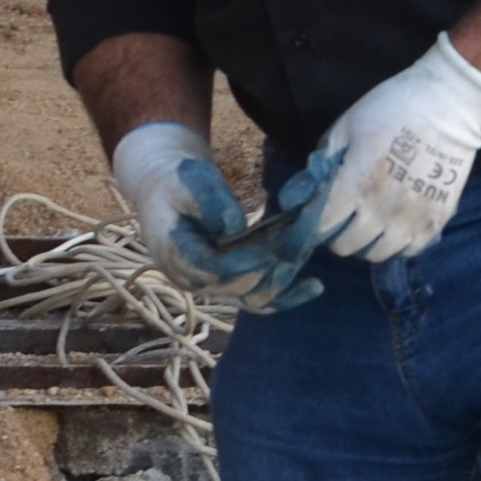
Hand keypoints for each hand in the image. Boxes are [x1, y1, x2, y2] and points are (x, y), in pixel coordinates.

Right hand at [184, 152, 334, 313]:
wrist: (165, 193)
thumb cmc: (176, 182)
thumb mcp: (188, 180)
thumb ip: (209, 201)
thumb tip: (233, 226)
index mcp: (175, 254)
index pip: (216, 267)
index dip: (248, 257)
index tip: (276, 240)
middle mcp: (193, 280)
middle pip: (239, 285)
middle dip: (272, 265)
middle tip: (301, 241)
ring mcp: (211, 288)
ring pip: (252, 297)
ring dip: (284, 278)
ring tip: (307, 252)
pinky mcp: (227, 287)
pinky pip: (258, 301)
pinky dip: (288, 296)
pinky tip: (315, 287)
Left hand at [310, 35, 480, 262]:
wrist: (448, 103)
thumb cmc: (392, 107)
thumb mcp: (348, 124)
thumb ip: (326, 158)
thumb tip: (309, 185)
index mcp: (355, 183)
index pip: (323, 225)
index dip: (313, 225)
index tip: (316, 218)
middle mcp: (381, 209)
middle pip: (349, 246)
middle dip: (339, 236)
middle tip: (344, 221)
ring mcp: (411, 217)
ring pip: (380, 253)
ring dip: (369, 244)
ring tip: (370, 227)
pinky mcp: (437, 218)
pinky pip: (412, 249)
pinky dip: (399, 244)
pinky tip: (397, 226)